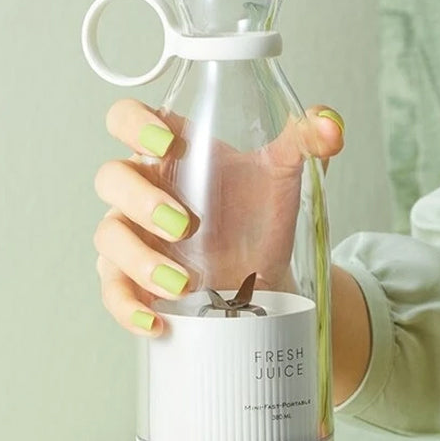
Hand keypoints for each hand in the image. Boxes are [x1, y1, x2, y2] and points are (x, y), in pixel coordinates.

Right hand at [94, 99, 343, 334]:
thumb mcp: (285, 173)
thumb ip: (306, 141)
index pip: (127, 118)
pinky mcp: (132, 279)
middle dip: (142, 201)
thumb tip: (331, 124)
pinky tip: (155, 321)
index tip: (168, 142)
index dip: (134, 124)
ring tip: (184, 283)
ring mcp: (133, 236)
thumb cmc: (260, 214)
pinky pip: (111, 292)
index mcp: (169, 151)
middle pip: (111, 179)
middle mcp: (142, 189)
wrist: (265, 275)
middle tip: (187, 225)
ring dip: (140, 259)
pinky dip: (127, 307)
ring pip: (108, 237)